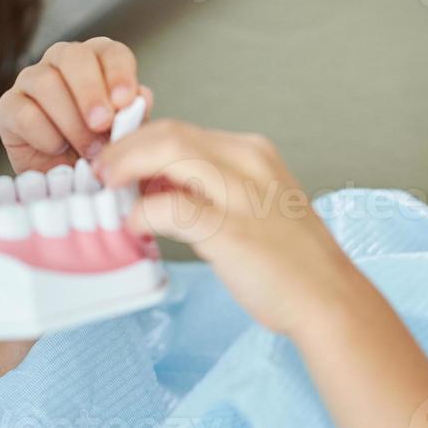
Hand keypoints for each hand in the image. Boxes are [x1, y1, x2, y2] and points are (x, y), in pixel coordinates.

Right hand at [0, 37, 152, 173]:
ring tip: (88, 150)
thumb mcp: (124, 134)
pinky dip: (46, 135)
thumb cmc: (100, 149)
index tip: (126, 101)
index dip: (119, 73)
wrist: (68, 180)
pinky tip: (59, 149)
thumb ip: (134, 115)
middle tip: (103, 123)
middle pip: (73, 56)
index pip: (110, 51)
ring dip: (71, 120)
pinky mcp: (8, 107)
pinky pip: (24, 113)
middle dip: (90, 91)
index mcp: (97, 60)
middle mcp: (62, 62)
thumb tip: (142, 96)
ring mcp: (31, 80)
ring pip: (46, 82)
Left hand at [93, 120, 358, 338]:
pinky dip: (144, 211)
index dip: (137, 141)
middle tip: (99, 172)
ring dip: (127, 168)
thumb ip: (208, 187)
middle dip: (124, 149)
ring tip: (107, 190)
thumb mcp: (251, 202)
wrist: (328, 298)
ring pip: (170, 153)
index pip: (180, 129)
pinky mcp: (233, 230)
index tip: (114, 160)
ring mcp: (242, 194)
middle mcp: (247, 162)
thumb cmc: (288, 258)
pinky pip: (174, 207)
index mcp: (251, 152)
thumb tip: (150, 182)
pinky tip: (133, 225)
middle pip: (169, 133)